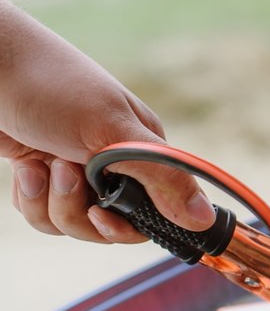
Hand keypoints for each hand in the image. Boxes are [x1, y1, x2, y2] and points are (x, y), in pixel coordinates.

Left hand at [1, 3, 214, 242]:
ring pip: (70, 222)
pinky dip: (29, 195)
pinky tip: (24, 166)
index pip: (155, 211)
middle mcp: (115, 163)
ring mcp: (77, 169)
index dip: (126, 224)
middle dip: (76, 210)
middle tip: (62, 171)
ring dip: (48, 201)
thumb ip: (161, 177)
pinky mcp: (43, 173)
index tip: (101, 214)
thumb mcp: (111, 134)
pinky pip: (43, 211)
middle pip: (108, 224)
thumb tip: (204, 217)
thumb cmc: (51, 86)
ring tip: (39, 164)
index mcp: (144, 149)